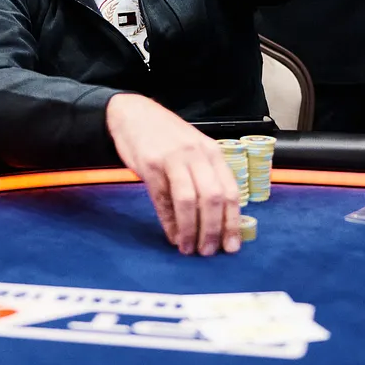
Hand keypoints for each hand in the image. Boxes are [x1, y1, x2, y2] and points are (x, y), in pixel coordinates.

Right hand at [106, 94, 239, 256]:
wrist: (132, 112)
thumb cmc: (166, 135)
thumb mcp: (193, 150)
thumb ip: (205, 177)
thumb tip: (215, 218)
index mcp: (212, 152)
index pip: (230, 191)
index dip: (232, 222)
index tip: (232, 246)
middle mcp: (197, 154)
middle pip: (212, 197)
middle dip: (213, 230)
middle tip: (209, 252)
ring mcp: (173, 159)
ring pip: (189, 200)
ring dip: (191, 229)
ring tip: (189, 248)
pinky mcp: (151, 165)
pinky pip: (163, 198)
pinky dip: (169, 222)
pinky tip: (173, 235)